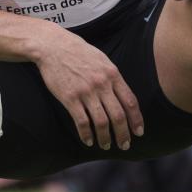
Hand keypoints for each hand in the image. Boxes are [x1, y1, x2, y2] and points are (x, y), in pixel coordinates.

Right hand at [35, 28, 144, 149]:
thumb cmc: (78, 53)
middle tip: (124, 145)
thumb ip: (113, 78)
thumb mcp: (102, 60)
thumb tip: (123, 96)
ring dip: (105, 137)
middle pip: (118, 115)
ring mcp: (85, 91)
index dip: (136, 120)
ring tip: (106, 145)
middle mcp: (102, 84)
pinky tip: (88, 140)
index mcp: (112, 75)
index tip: (138, 132)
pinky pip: (81, 121)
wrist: (53, 46)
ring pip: (101, 122)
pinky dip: (86, 134)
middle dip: (123, 134)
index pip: (130, 102)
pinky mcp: (69, 97)